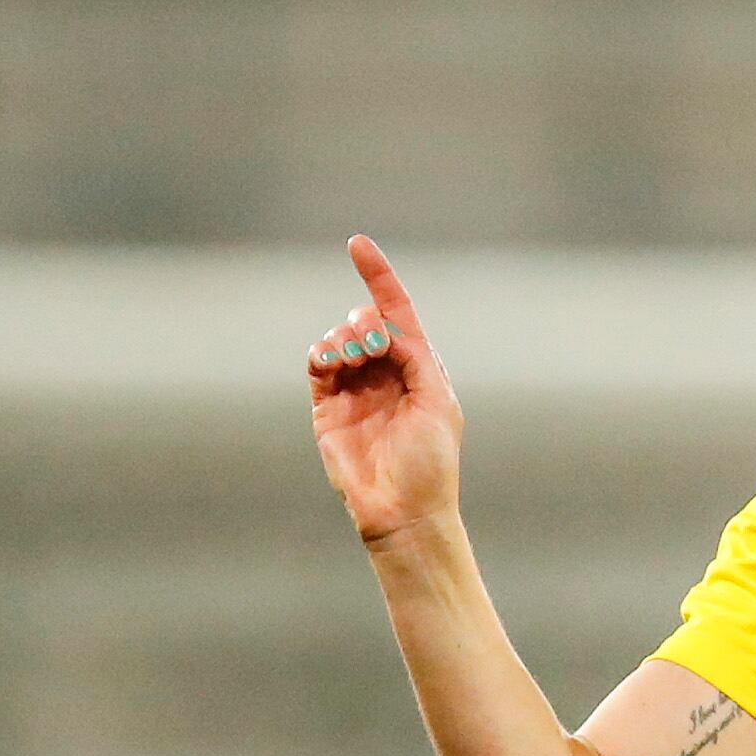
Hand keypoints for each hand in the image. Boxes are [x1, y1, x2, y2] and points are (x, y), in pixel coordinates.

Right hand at [308, 235, 461, 545]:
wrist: (403, 511)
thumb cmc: (431, 463)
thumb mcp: (437, 403)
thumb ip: (415, 357)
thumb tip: (383, 327)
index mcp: (420, 368)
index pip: (397, 312)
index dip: (378, 276)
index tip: (357, 244)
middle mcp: (386, 373)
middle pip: (366, 321)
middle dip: (366, 323)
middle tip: (372, 346)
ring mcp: (355, 388)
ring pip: (339, 339)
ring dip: (343, 339)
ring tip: (351, 359)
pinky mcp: (328, 407)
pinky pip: (318, 365)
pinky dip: (321, 354)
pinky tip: (328, 361)